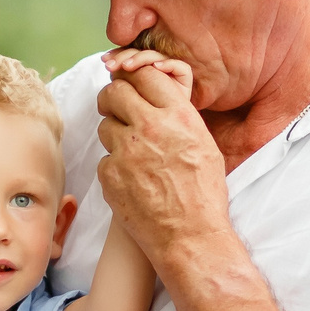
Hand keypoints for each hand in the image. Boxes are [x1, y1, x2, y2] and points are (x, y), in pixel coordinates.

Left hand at [95, 53, 231, 263]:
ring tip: (134, 155)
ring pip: (105, 126)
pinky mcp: (110, 175)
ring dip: (114, 135)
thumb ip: (179, 118)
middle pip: (114, 92)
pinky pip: (105, 159)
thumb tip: (158, 99)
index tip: (129, 85)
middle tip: (114, 108)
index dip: (133, 78)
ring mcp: (126, 151)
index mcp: (178, 115)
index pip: (144, 74)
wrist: (190, 236)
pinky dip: (114, 167)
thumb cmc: (203, 194)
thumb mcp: (204, 145)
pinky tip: (133, 181)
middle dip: (112, 98)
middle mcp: (150, 127)